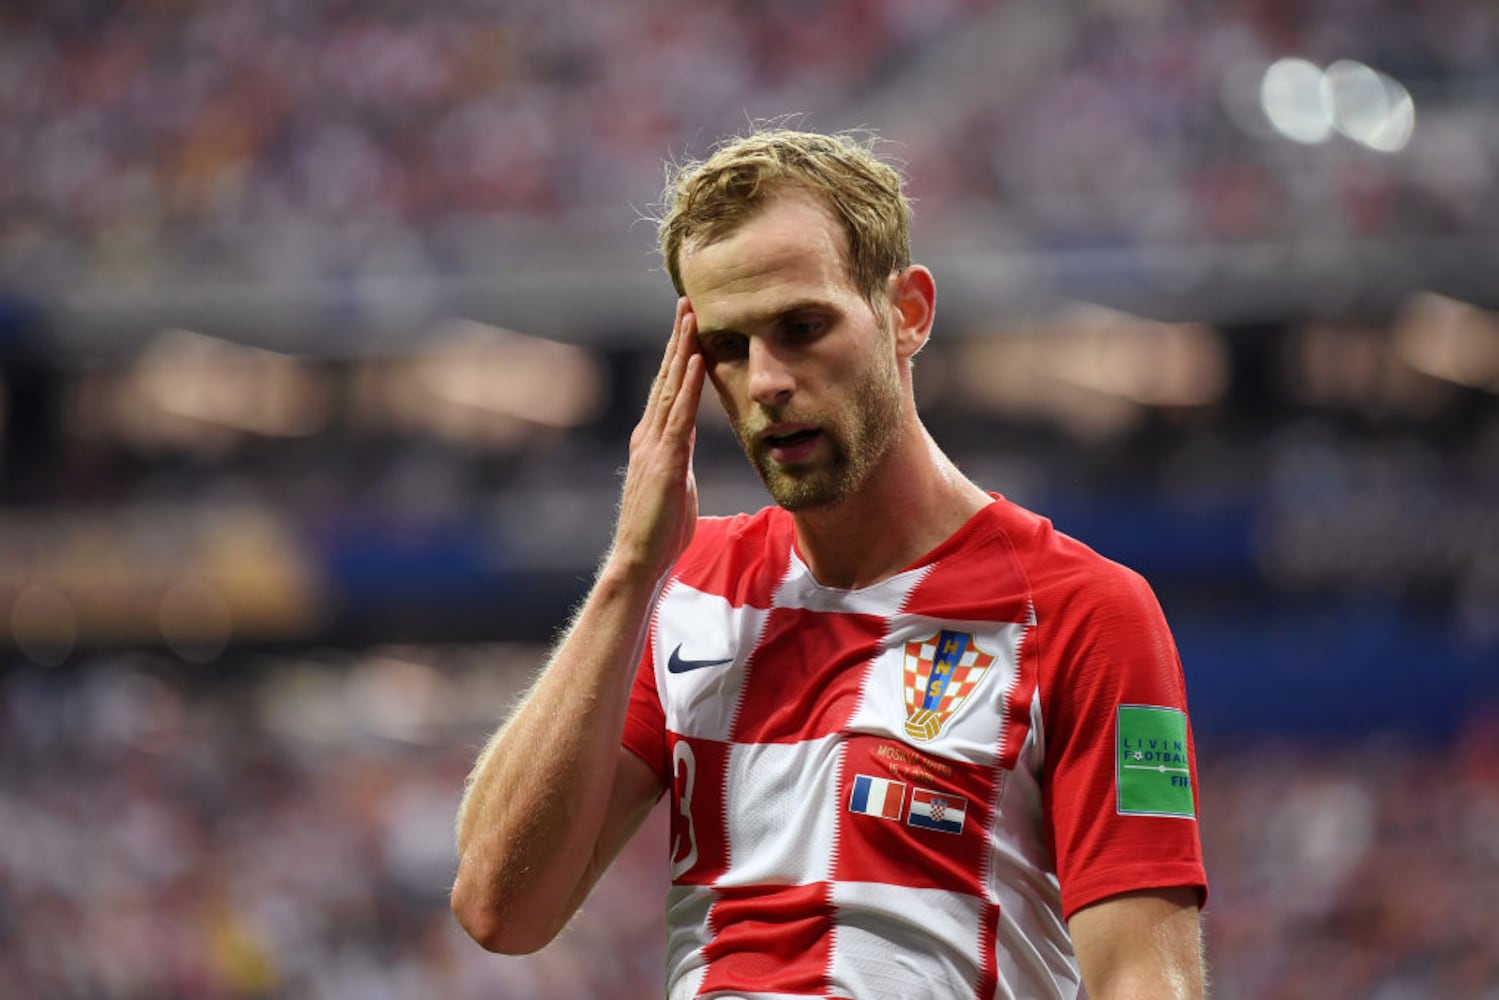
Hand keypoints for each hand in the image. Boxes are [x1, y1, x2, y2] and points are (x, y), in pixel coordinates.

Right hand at [610, 298, 705, 580]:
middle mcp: (649, 435)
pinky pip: (680, 415)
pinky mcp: (666, 460)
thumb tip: (685, 443)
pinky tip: (697, 359)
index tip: (688, 325)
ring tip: (692, 316)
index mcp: (653, 440)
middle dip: (678, 339)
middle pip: (666, 378)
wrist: (639, 558)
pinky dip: (689, 385)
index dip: (678, 355)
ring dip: (683, 349)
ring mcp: (655, 445)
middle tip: (687, 302)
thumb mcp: (675, 483)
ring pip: (671, 387)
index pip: (668, 389)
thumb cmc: (659, 530)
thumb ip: (679, 458)